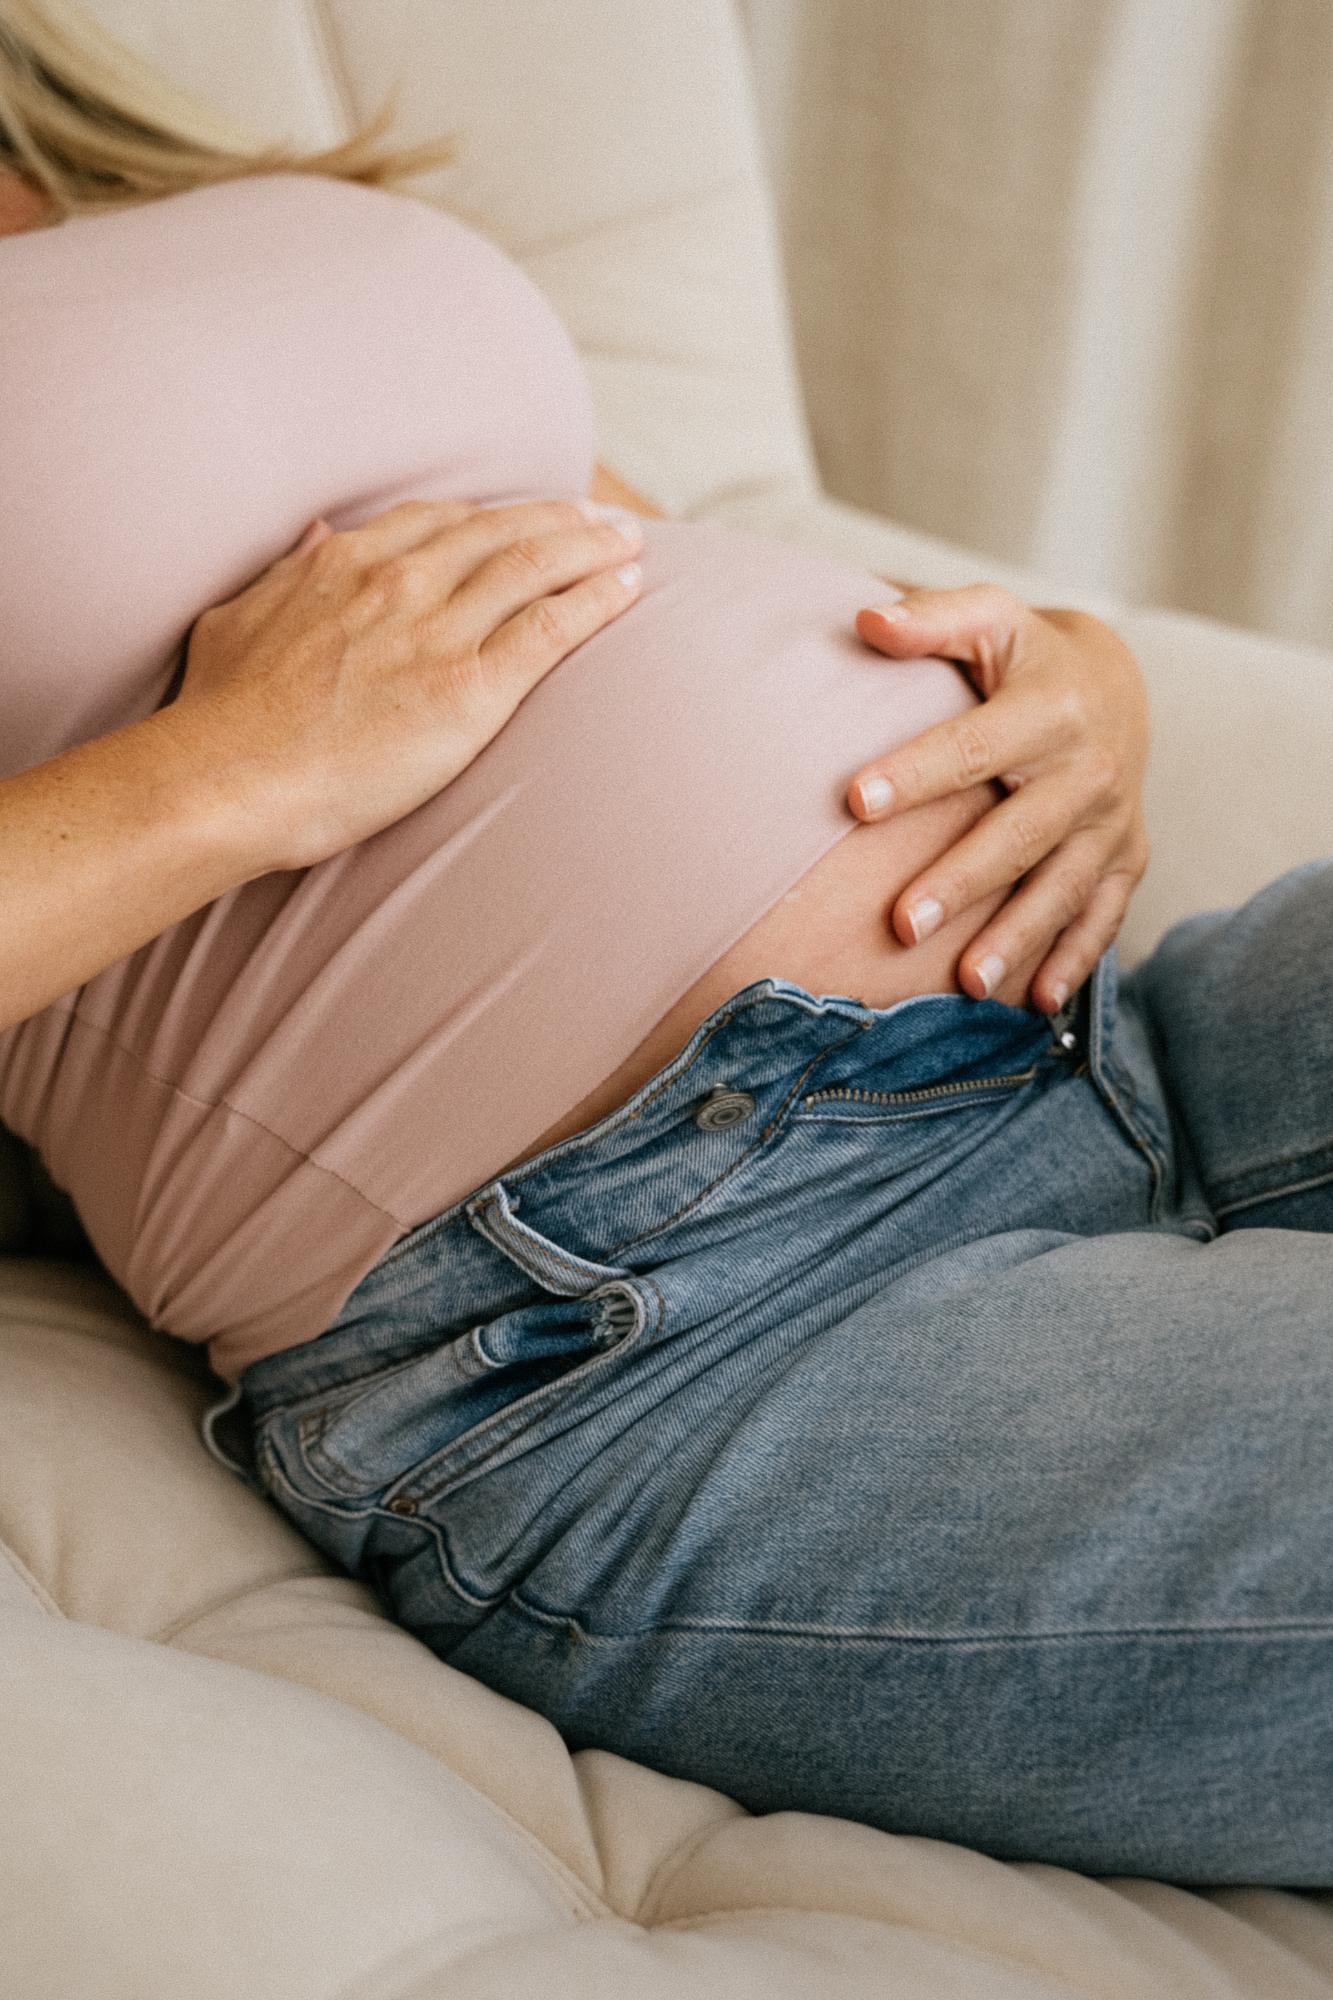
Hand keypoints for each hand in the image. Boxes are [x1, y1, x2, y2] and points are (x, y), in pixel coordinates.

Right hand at [175, 495, 643, 870]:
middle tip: (601, 520)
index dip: (493, 516)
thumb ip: (285, 574)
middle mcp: (398, 583)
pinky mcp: (469, 688)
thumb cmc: (221, 716)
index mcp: (345, 563)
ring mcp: (436, 632)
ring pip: (535, 568)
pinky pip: (551, 628)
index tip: (524, 517)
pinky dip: (597, 602)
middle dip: (559, 520)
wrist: (228, 778)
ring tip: (631, 545)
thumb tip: (315, 535)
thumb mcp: (237, 618)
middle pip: (500, 533)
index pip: (439, 522)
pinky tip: (628, 591)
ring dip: (592, 550)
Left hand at [846, 582, 1150, 1013]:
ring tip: (967, 985)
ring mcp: (1112, 822)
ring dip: (1017, 939)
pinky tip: (1035, 1003)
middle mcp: (1091, 769)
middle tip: (902, 924)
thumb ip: (929, 620)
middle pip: (1019, 833)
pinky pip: (1102, 916)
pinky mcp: (1126, 860)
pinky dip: (1074, 961)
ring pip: (1061, 887)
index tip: (854, 802)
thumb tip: (865, 620)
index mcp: (1049, 707)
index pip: (972, 746)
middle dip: (962, 881)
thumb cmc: (1024, 655)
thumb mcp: (988, 619)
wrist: (1115, 684)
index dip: (914, 773)